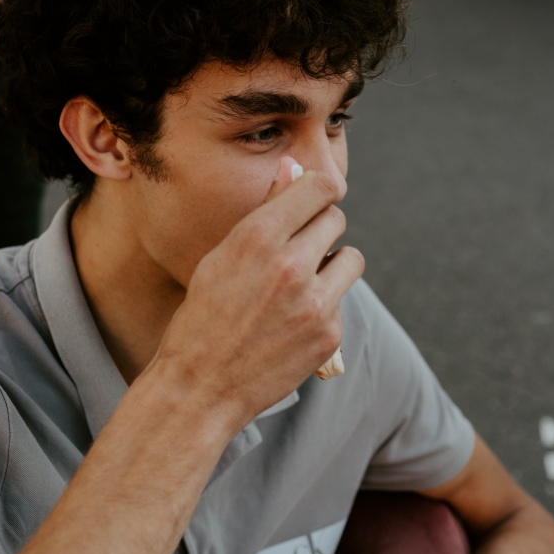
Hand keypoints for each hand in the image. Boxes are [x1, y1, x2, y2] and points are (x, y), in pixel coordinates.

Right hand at [155, 155, 362, 432]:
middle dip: (321, 229)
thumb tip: (292, 166)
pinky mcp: (329, 334)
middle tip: (298, 249)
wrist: (201, 387)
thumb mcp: (221, 257)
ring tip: (303, 284)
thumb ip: (263, 212)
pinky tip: (292, 324)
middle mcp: (291, 266)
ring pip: (352, 259)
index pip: (319, 187)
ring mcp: (315, 303)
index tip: (315, 199)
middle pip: (336, 219)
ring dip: (333, 265)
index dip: (319, 190)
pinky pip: (341, 302)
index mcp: (257, 237)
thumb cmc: (203, 317)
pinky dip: (324, 308)